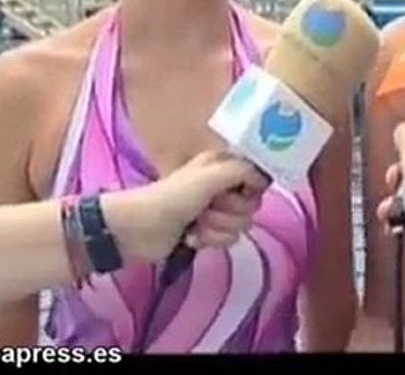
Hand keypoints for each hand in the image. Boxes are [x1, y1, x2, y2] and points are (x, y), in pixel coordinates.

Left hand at [105, 151, 268, 262]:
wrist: (140, 229)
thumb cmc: (173, 197)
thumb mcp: (211, 176)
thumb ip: (244, 171)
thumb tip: (264, 178)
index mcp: (223, 164)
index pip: (258, 176)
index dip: (253, 188)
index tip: (241, 192)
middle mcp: (222, 184)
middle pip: (252, 204)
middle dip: (231, 212)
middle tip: (209, 208)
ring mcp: (215, 209)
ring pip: (241, 225)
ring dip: (218, 228)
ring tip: (197, 224)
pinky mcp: (208, 231)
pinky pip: (227, 240)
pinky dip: (209, 240)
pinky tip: (191, 236)